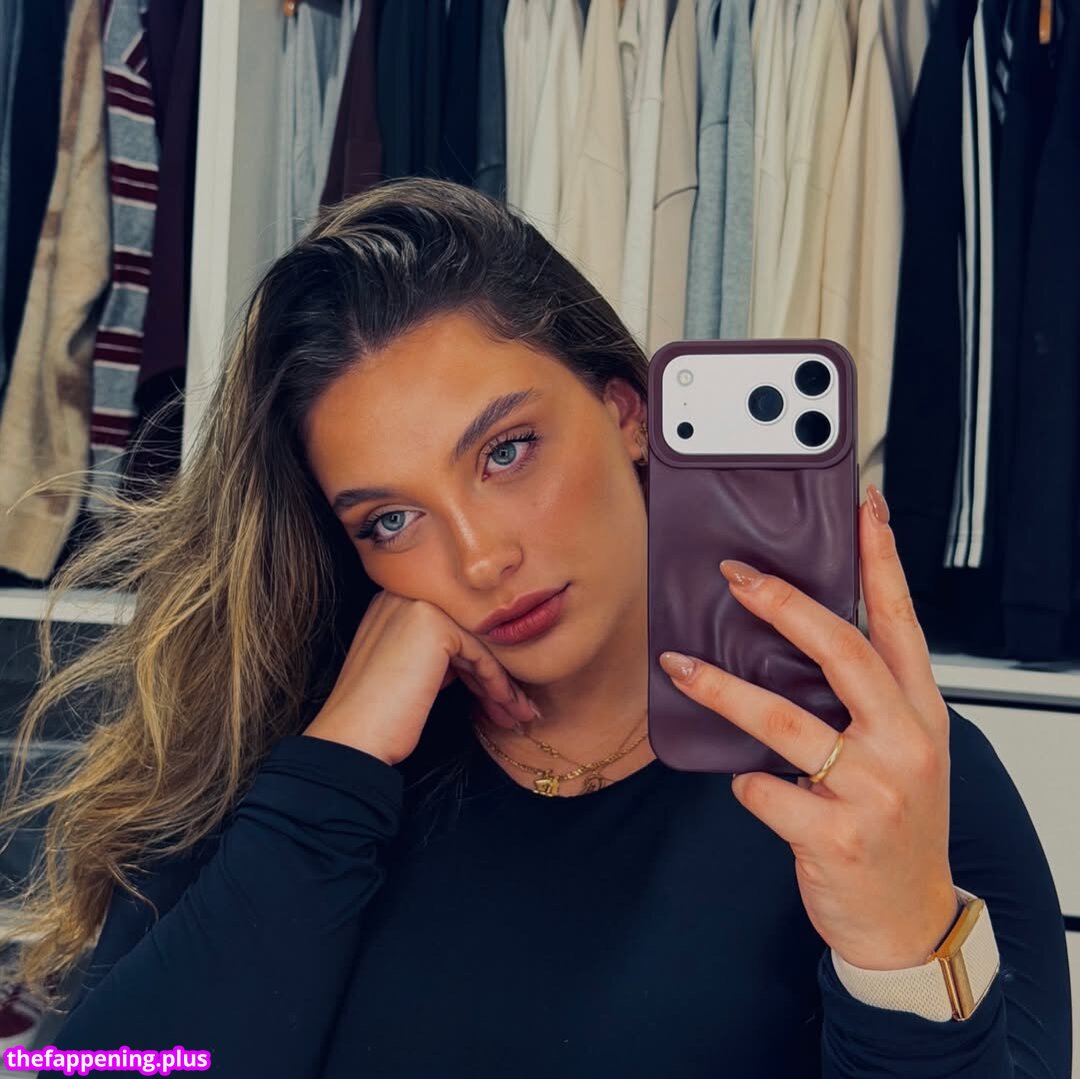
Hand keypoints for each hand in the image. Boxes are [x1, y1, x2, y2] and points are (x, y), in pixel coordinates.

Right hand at [304, 591, 538, 766]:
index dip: (476, 664)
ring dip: (502, 683)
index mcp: (391, 603)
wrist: (353, 739)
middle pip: (466, 635)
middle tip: (517, 706)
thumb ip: (436, 653)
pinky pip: (480, 654)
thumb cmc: (379, 716)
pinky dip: (496, 683)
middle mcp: (401, 596)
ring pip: (477, 645)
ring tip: (519, 713)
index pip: (450, 629)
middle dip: (493, 674)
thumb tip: (479, 659)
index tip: (499, 694)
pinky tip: (507, 707)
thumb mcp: (410, 671)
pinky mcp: (432, 625)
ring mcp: (416, 607)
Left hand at [657, 484, 958, 970]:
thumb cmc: (897, 822)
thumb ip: (864, 698)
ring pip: (785, 721)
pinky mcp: (836, 836)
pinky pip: (765, 791)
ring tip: (679, 666)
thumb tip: (793, 637)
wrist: (908, 917)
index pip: (899, 621)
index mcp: (919, 712)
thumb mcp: (901, 750)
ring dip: (723, 688)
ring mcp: (873, 791)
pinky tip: (745, 781)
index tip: (864, 510)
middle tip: (734, 576)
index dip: (881, 562)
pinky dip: (746, 783)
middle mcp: (903, 742)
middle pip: (841, 652)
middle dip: (784, 605)